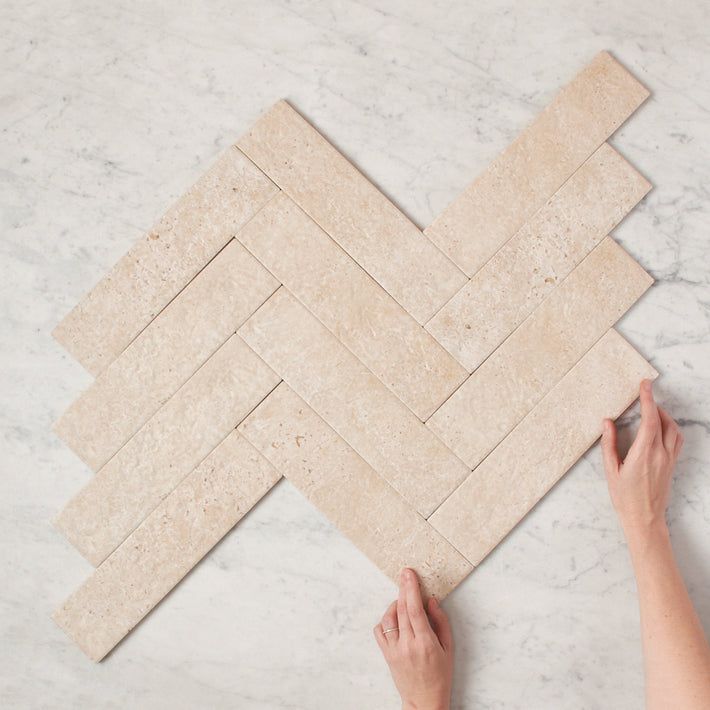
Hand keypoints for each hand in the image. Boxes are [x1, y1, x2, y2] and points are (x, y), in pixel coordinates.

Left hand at [373, 568, 452, 709]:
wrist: (425, 701)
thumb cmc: (440, 675)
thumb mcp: (448, 648)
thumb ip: (440, 622)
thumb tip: (431, 600)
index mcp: (426, 643)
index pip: (415, 609)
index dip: (411, 589)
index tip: (409, 574)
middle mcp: (408, 645)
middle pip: (402, 609)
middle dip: (403, 588)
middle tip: (405, 574)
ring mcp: (394, 650)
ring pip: (389, 618)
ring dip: (395, 604)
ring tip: (404, 601)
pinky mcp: (386, 654)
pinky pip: (380, 630)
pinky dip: (385, 620)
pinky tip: (395, 618)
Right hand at [601, 379, 682, 544]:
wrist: (644, 519)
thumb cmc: (625, 497)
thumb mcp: (611, 470)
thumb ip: (609, 444)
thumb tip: (607, 422)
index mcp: (644, 453)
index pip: (649, 419)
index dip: (647, 399)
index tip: (645, 385)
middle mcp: (660, 454)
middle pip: (662, 421)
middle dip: (653, 404)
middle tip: (643, 394)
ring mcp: (669, 459)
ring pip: (673, 429)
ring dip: (663, 415)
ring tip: (650, 410)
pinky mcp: (672, 464)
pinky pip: (677, 440)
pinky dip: (671, 427)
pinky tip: (661, 427)